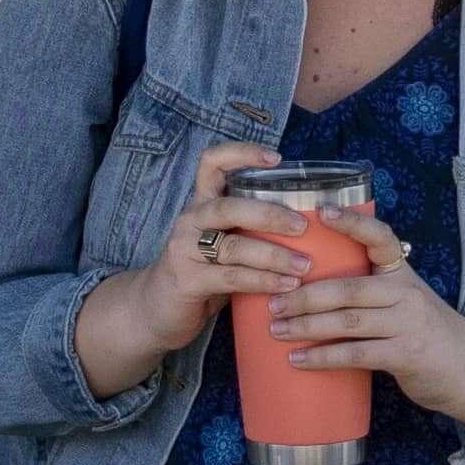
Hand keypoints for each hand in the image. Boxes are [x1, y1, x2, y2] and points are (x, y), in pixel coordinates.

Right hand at [79, 143, 306, 393]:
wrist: (156, 310)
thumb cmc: (201, 274)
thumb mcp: (222, 245)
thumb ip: (250, 231)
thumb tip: (309, 228)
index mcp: (201, 204)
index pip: (212, 163)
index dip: (242, 154)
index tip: (276, 158)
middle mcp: (190, 220)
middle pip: (229, 207)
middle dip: (269, 214)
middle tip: (302, 226)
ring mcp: (184, 250)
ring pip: (233, 246)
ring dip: (273, 256)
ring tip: (304, 265)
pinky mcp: (187, 280)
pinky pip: (231, 277)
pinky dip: (263, 281)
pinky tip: (286, 285)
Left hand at [266, 191, 464, 441]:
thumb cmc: (424, 332)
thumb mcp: (404, 300)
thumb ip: (369, 292)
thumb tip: (308, 287)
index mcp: (402, 273)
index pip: (380, 238)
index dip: (353, 223)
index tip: (321, 211)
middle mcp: (406, 293)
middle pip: (348, 288)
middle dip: (305, 295)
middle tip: (272, 302)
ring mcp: (407, 324)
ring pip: (348, 321)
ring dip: (307, 326)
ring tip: (277, 330)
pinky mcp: (406, 355)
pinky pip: (356, 353)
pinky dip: (323, 356)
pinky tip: (298, 360)